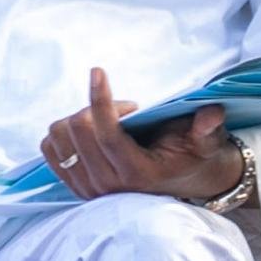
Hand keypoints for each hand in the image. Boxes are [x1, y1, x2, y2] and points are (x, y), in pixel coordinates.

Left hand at [40, 71, 250, 206]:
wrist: (182, 183)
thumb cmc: (192, 154)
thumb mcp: (206, 141)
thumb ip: (208, 128)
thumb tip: (211, 114)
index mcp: (139, 173)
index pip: (107, 134)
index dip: (100, 98)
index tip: (98, 71)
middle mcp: (109, 185)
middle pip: (78, 129)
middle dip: (98, 107)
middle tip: (125, 110)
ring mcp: (89, 189)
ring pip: (59, 137)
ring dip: (79, 118)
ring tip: (107, 121)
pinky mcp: (75, 186)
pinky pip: (50, 149)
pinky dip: (64, 133)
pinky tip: (90, 132)